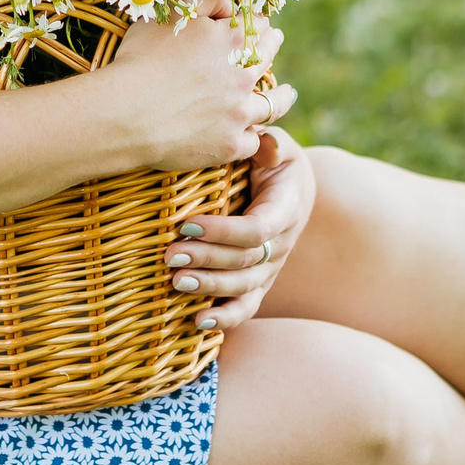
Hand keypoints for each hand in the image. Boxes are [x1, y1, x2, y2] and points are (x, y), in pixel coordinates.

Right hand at [105, 0, 295, 172]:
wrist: (126, 113)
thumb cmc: (141, 58)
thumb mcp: (170, 10)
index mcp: (232, 40)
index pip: (257, 24)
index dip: (255, 21)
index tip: (254, 23)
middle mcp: (244, 76)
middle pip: (267, 59)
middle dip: (270, 49)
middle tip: (274, 45)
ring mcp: (239, 113)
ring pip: (273, 105)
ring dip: (283, 97)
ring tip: (287, 94)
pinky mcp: (229, 145)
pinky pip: (253, 142)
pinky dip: (253, 136)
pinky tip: (254, 133)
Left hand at [163, 127, 316, 331]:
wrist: (294, 190)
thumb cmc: (274, 161)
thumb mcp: (278, 145)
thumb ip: (269, 143)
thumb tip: (264, 145)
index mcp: (286, 208)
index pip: (257, 229)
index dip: (223, 231)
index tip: (185, 223)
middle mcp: (282, 243)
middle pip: (246, 261)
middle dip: (207, 260)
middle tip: (170, 256)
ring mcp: (272, 267)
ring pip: (245, 287)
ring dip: (210, 288)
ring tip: (176, 282)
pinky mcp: (260, 282)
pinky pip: (247, 307)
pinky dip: (226, 319)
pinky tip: (199, 322)